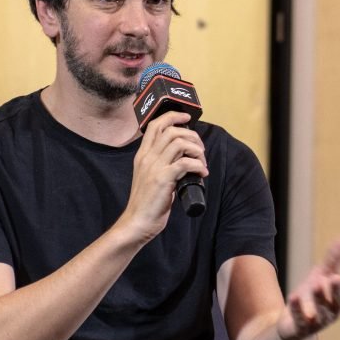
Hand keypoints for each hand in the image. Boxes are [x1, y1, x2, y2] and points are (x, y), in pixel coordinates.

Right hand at [120, 111, 207, 240]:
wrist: (137, 222)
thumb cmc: (146, 203)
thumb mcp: (149, 177)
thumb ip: (161, 165)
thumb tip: (182, 159)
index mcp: (142, 155)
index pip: (155, 125)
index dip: (173, 116)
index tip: (187, 118)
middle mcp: (147, 157)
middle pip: (171, 130)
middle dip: (192, 135)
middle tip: (200, 149)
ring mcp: (154, 167)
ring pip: (180, 142)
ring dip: (197, 150)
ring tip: (202, 162)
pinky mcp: (163, 179)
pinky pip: (186, 163)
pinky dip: (198, 166)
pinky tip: (202, 174)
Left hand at [277, 233, 339, 339]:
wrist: (292, 324)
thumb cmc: (312, 296)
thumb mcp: (322, 274)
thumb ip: (335, 257)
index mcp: (339, 298)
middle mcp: (332, 311)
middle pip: (339, 303)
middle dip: (338, 291)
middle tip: (337, 278)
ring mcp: (317, 322)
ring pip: (321, 312)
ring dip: (320, 298)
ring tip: (317, 283)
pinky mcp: (300, 328)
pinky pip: (300, 319)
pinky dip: (297, 309)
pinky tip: (293, 296)